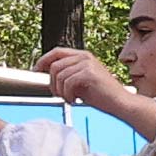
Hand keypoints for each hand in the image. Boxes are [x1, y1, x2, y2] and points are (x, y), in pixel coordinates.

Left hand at [37, 47, 155, 130]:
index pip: (57, 52)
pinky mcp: (89, 73)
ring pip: (59, 76)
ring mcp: (88, 63)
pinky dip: (67, 95)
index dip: (43, 60)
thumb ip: (66, 75)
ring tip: (70, 98)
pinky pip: (67, 83)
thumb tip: (46, 75)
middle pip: (54, 66)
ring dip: (60, 91)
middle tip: (60, 94)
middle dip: (52, 83)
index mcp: (83, 56)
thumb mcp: (79, 82)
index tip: (36, 70)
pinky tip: (75, 100)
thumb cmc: (100, 95)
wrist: (119, 103)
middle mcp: (85, 57)